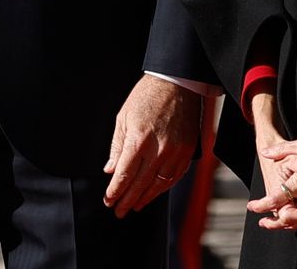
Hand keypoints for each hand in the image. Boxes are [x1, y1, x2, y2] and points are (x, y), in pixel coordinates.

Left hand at [102, 75, 200, 216]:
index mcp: (139, 140)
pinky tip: (153, 193)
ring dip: (145, 198)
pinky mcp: (187, 153)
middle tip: (118, 210)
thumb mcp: (123, 118)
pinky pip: (174, 177)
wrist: (176, 85)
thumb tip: (110, 170)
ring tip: (134, 206)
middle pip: (140, 184)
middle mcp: (158, 150)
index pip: (125, 174)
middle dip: (127, 199)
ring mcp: (175, 153)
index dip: (115, 190)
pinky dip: (163, 188)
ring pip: (158, 185)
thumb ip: (117, 147)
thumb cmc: (146, 97)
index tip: (109, 200)